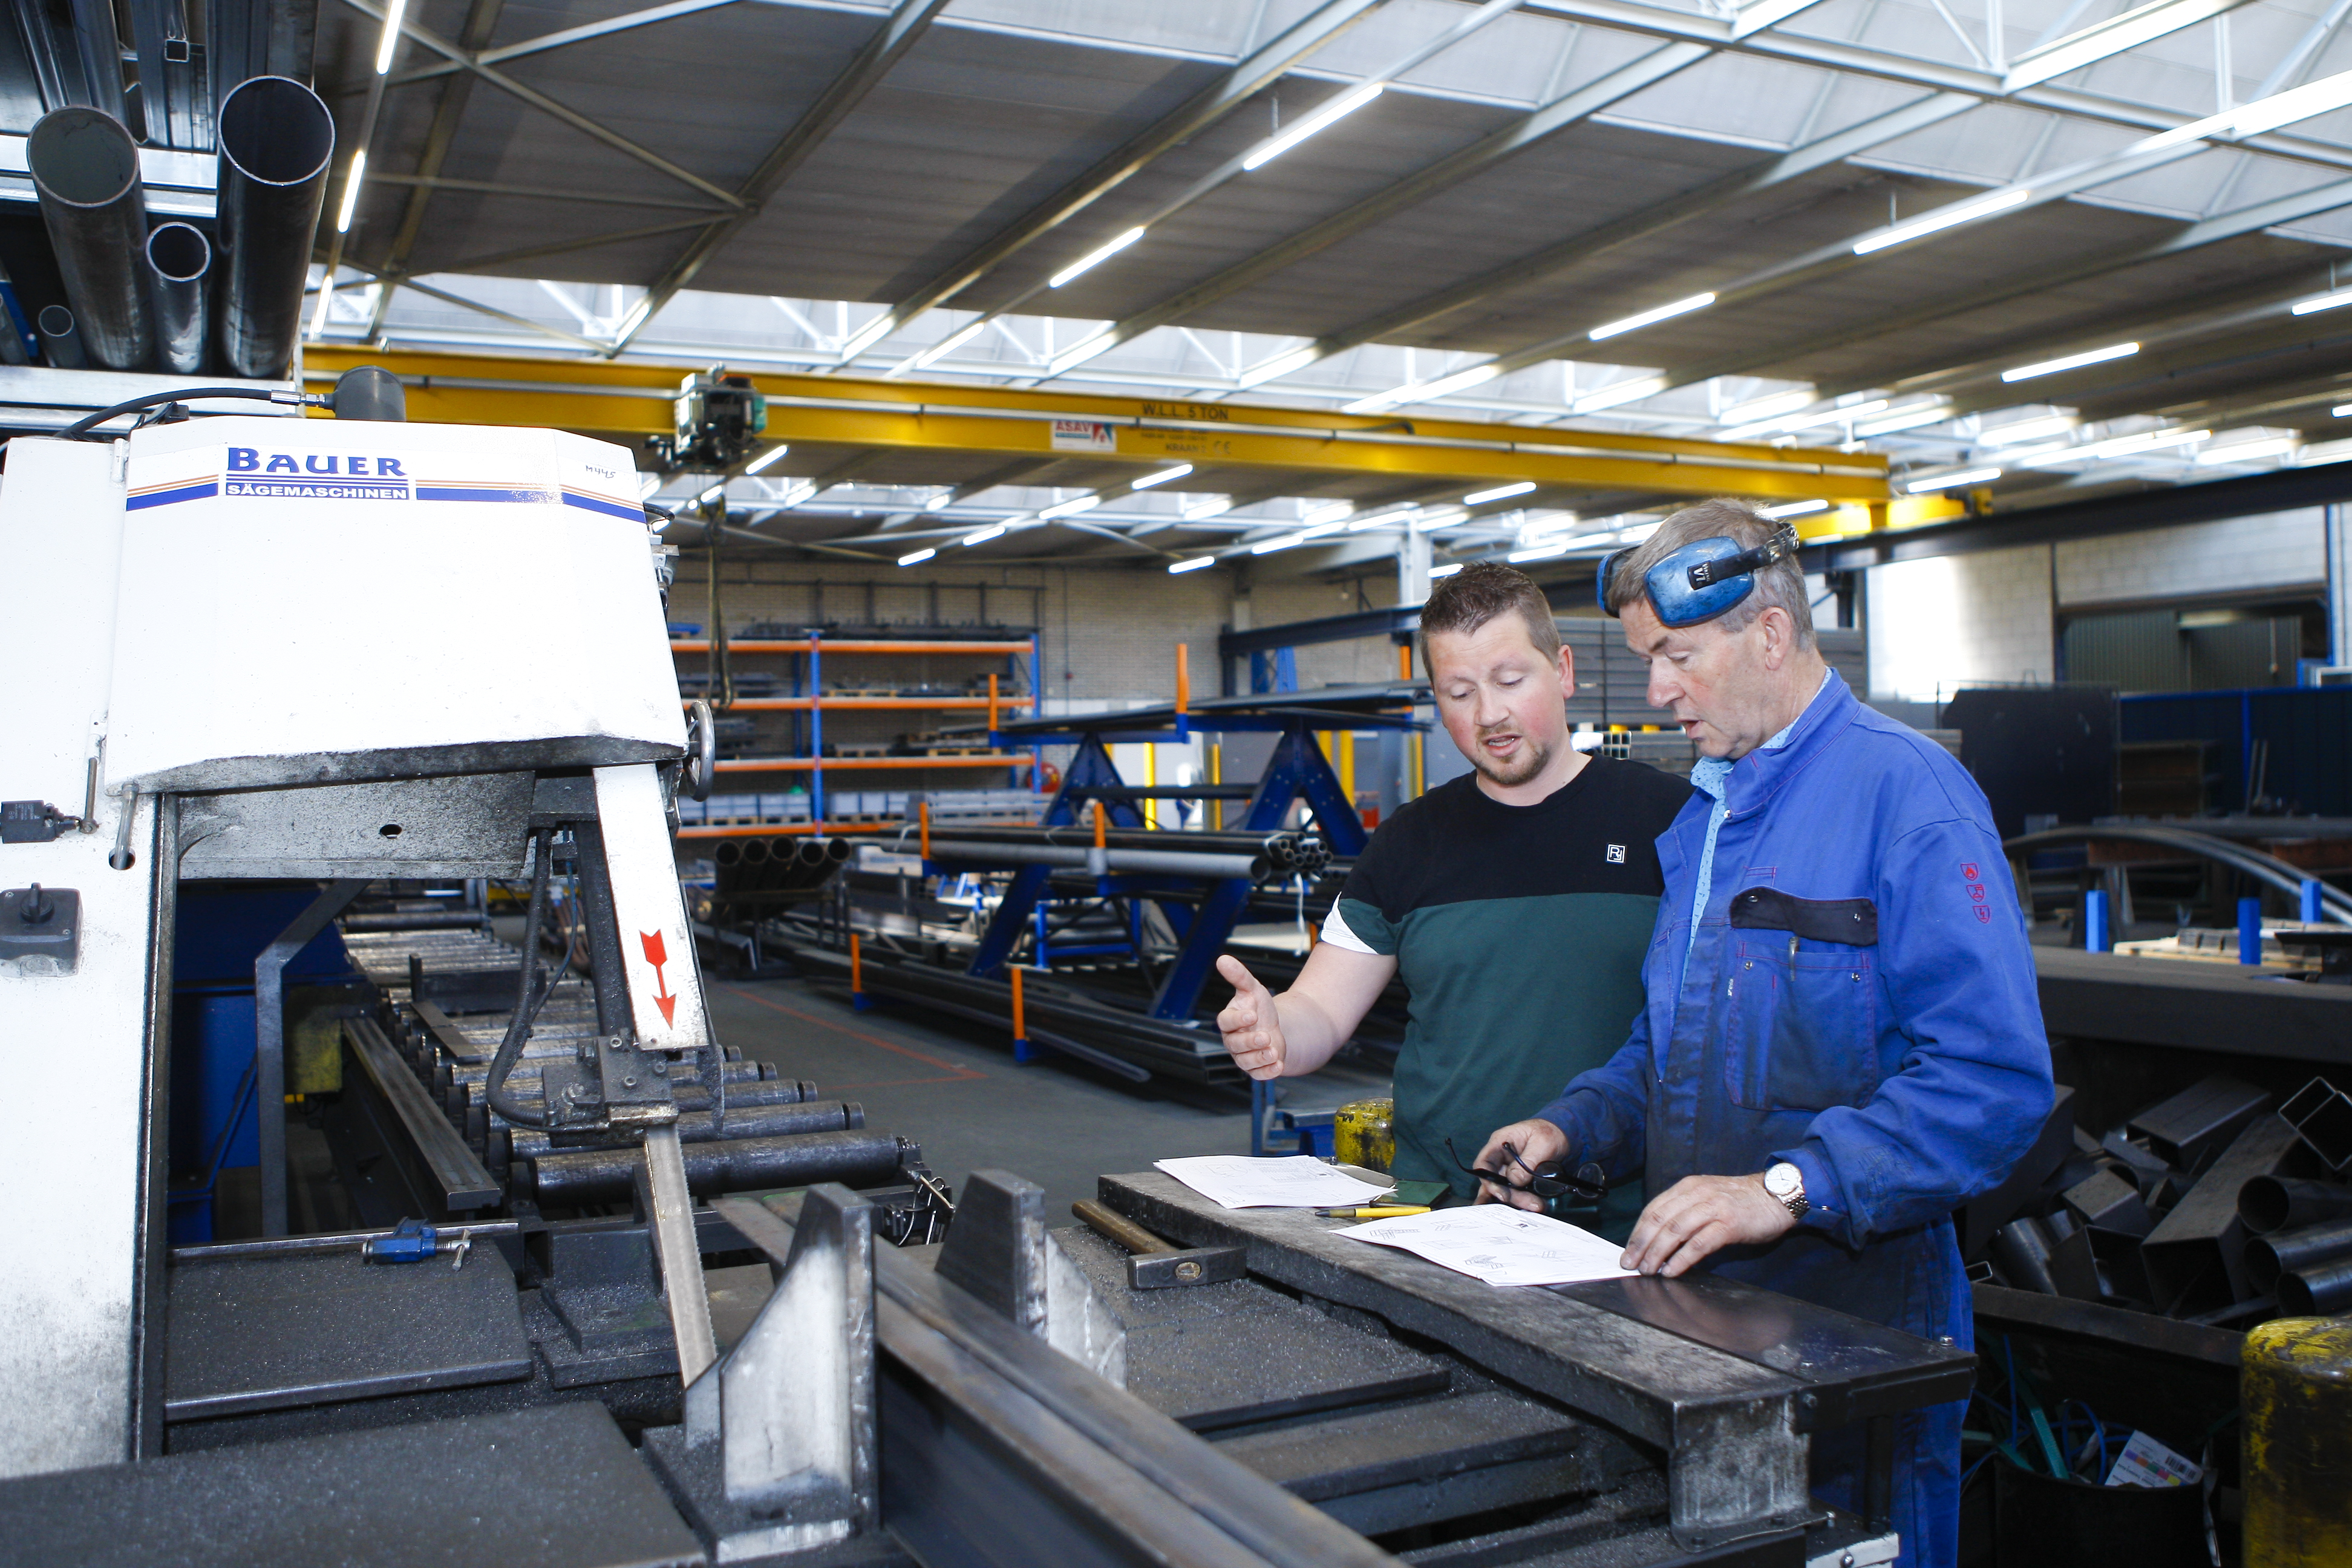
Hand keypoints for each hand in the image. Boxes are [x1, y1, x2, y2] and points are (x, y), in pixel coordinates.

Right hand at [1214, 955, 1285, 1079]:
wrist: (1275, 1028)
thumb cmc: (1259, 1009)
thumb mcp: (1252, 989)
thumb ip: (1238, 976)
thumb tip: (1222, 959)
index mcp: (1229, 1020)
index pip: (1226, 1021)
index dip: (1237, 1019)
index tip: (1252, 1015)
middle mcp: (1233, 1040)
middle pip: (1235, 1044)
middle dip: (1250, 1042)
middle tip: (1265, 1037)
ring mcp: (1243, 1055)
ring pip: (1245, 1061)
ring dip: (1260, 1058)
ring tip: (1274, 1051)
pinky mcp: (1255, 1068)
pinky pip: (1257, 1074)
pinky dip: (1268, 1072)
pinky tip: (1278, 1065)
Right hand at [1471, 1119, 1570, 1209]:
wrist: (1563, 1135)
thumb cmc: (1550, 1132)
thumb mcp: (1542, 1143)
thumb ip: (1528, 1161)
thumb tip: (1515, 1180)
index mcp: (1500, 1143)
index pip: (1484, 1163)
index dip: (1489, 1181)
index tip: (1502, 1194)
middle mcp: (1501, 1157)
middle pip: (1496, 1181)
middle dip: (1510, 1195)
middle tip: (1527, 1203)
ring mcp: (1509, 1169)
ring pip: (1505, 1189)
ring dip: (1518, 1200)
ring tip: (1536, 1205)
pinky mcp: (1519, 1178)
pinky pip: (1515, 1191)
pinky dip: (1521, 1201)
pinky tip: (1528, 1207)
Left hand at [1619, 1173, 1796, 1276]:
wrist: (1777, 1196)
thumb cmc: (1741, 1201)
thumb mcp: (1707, 1197)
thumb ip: (1685, 1211)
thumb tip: (1660, 1238)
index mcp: (1687, 1187)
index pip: (1653, 1209)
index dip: (1637, 1232)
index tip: (1628, 1251)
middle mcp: (1697, 1194)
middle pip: (1659, 1220)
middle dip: (1641, 1244)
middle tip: (1630, 1264)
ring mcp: (1713, 1208)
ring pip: (1675, 1231)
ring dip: (1657, 1253)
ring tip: (1648, 1270)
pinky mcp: (1728, 1225)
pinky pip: (1698, 1244)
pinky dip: (1682, 1259)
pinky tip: (1672, 1270)